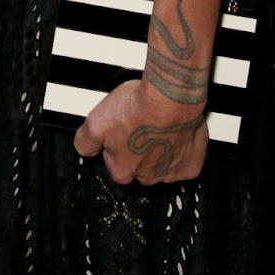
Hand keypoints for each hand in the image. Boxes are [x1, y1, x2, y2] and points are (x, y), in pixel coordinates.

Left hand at [73, 77, 208, 185]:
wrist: (170, 97)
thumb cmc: (138, 108)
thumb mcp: (96, 120)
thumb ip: (85, 140)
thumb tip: (83, 148)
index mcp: (122, 170)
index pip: (114, 164)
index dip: (116, 144)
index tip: (120, 130)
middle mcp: (146, 177)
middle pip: (139, 166)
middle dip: (139, 148)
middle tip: (140, 124)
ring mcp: (170, 173)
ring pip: (162, 164)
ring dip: (160, 149)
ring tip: (158, 125)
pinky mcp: (190, 165)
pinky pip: (186, 162)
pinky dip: (183, 150)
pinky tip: (176, 132)